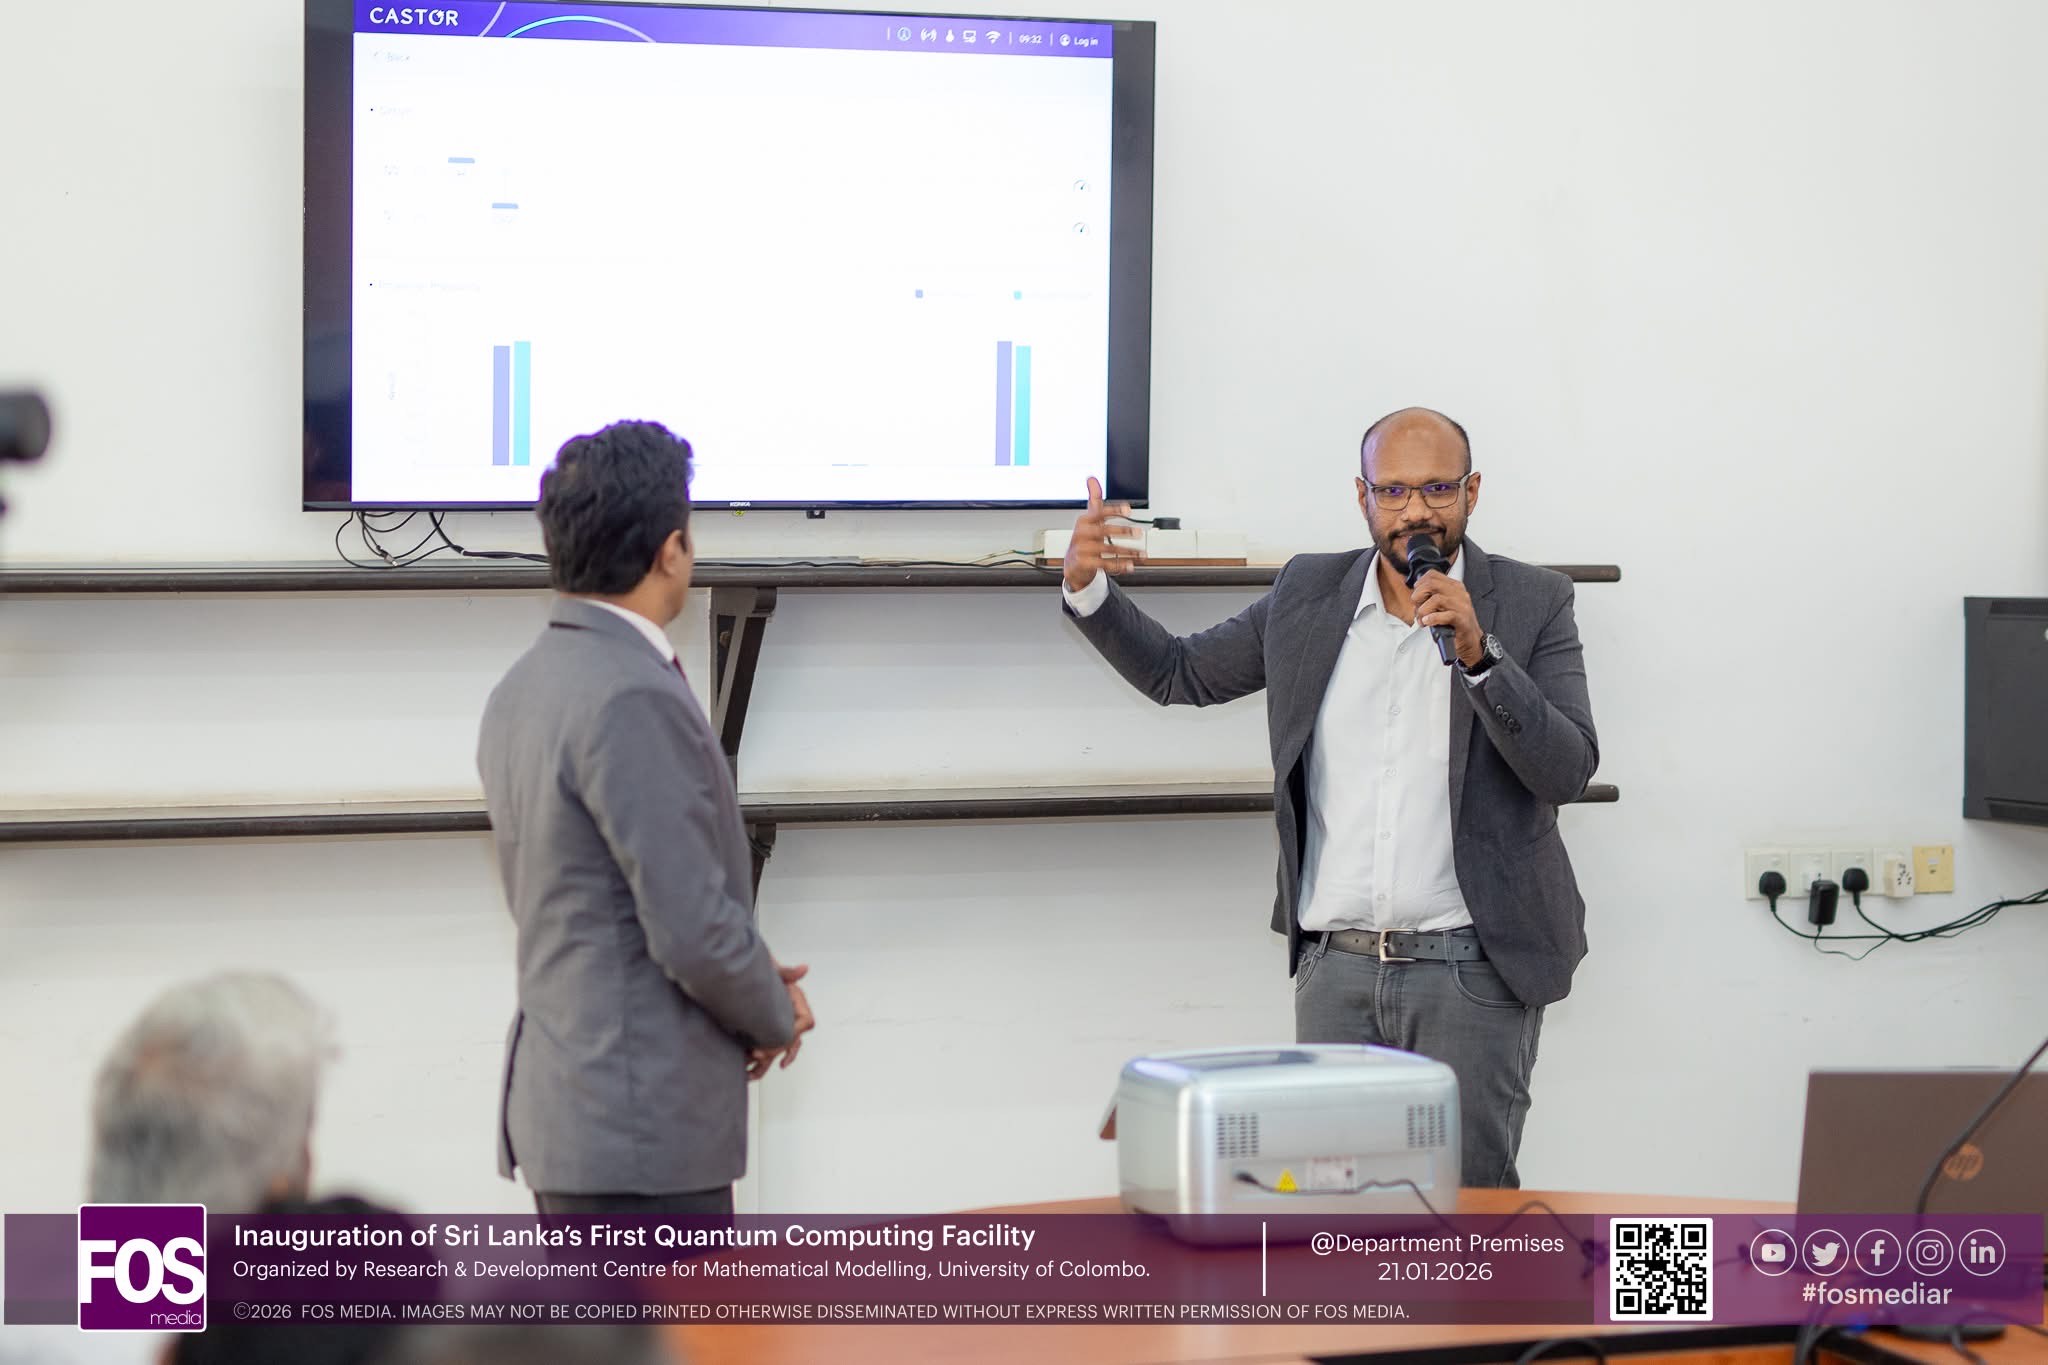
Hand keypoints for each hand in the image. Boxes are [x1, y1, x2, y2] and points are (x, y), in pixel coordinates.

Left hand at [747, 962, 814, 1079]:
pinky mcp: (766, 1029)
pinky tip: (749, 1069)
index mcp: (796, 1001)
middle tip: (758, 1054)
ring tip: (751, 1073)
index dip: (795, 1033)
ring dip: (766, 1062)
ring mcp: (779, 1023)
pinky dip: (761, 1060)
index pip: (806, 1021)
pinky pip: (768, 1048)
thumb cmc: (761, 970)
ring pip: (779, 1049)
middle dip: (776, 1049)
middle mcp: (790, 1014)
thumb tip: (803, 969)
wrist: (744, 973)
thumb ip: (787, 972)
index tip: (781, 1040)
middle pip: (792, 1039)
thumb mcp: (773, 970)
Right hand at [1063, 476, 1144, 591]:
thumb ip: (1094, 499)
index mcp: (1084, 521)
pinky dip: (1119, 565)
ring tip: (1141, 553)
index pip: (1098, 512)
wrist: (1074, 564)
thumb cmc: (1085, 538)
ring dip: (1127, 552)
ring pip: (1107, 550)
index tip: (1128, 509)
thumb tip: (1092, 478)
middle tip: (1139, 533)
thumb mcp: (1089, 518)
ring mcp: (1082, 550)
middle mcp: (1082, 534)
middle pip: (1103, 531)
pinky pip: (1104, 564)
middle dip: (1122, 531)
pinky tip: (1131, 565)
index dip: (1113, 510)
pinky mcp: (1085, 564)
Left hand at [1411, 571, 1484, 667]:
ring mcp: (1462, 606)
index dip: (1419, 584)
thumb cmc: (1454, 623)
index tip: (1417, 596)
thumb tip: (1414, 596)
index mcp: (1455, 587)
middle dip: (1418, 596)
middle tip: (1417, 608)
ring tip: (1422, 620)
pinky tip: (1427, 622)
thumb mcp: (1443, 605)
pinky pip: (1445, 615)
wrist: (1471, 640)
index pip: (1432, 575)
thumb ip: (1431, 597)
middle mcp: (1459, 594)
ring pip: (1436, 599)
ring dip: (1423, 611)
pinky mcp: (1462, 620)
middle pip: (1432, 584)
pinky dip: (1432, 619)